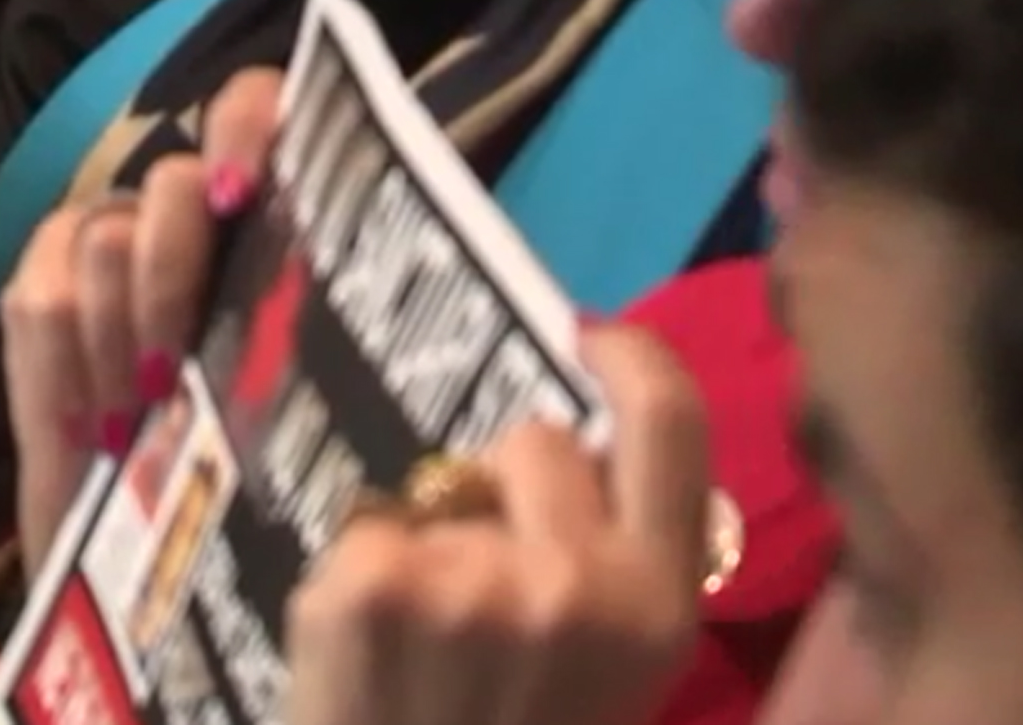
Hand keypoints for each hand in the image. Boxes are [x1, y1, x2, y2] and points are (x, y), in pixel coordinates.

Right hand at [0, 68, 281, 572]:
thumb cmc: (259, 495)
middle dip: (178, 264)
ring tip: (145, 414)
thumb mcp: (315, 404)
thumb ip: (330, 318)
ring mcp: (111, 257)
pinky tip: (97, 425)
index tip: (244, 188)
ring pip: (105, 233)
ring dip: (125, 329)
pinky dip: (67, 363)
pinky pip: (38, 296)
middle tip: (181, 363)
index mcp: (274, 227)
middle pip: (175, 181)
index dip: (250, 123)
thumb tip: (364, 256)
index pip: (256, 113)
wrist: (156, 586)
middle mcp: (193, 226)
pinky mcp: (40, 303)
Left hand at [283, 325, 709, 724]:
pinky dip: (352, 581)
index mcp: (657, 607)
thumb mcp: (611, 681)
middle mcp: (576, 583)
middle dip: (503, 489)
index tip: (593, 340)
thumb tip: (574, 460)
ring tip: (416, 648)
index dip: (634, 360)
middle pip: (532, 444)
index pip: (671, 426)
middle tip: (478, 583)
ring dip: (426, 548)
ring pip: (436, 495)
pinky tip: (361, 654)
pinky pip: (361, 532)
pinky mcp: (368, 586)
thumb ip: (612, 572)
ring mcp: (468, 580)